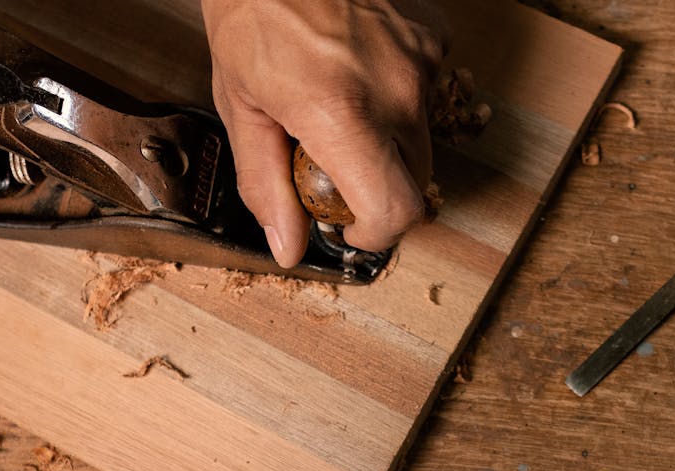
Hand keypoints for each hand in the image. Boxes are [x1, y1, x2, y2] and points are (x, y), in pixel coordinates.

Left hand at [202, 0, 447, 266]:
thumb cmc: (253, 12)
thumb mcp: (242, 109)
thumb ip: (267, 185)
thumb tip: (288, 245)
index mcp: (342, 115)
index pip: (396, 211)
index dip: (377, 236)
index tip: (354, 230)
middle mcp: (393, 92)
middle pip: (413, 183)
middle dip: (379, 191)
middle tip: (335, 169)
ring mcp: (419, 64)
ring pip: (420, 139)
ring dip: (388, 142)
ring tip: (342, 108)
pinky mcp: (432, 41)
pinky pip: (425, 94)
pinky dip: (397, 98)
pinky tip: (361, 75)